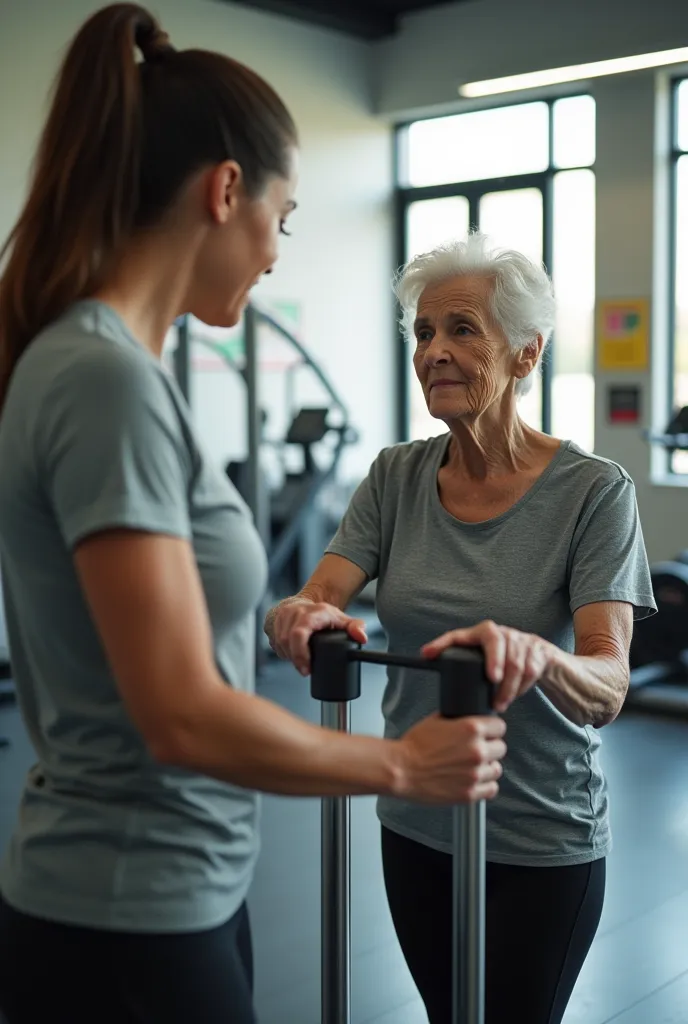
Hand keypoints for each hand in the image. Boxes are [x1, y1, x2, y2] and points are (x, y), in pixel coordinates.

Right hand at [270, 599, 367, 675]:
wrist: (305, 603)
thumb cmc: (322, 614)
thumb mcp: (341, 619)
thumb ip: (355, 627)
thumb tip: (362, 637)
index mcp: (311, 613)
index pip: (299, 633)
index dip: (301, 654)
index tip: (307, 669)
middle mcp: (293, 612)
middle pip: (287, 641)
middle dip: (295, 659)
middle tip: (305, 670)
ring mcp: (281, 617)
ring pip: (279, 643)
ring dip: (289, 656)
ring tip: (300, 660)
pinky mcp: (271, 623)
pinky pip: (273, 642)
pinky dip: (282, 651)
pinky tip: (291, 652)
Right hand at [397, 714, 506, 803]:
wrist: (400, 769)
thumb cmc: (413, 746)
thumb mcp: (436, 720)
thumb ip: (458, 720)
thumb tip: (468, 718)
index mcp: (471, 729)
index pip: (499, 726)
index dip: (492, 729)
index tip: (487, 733)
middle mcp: (477, 751)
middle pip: (500, 748)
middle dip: (489, 748)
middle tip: (474, 750)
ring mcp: (475, 773)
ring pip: (496, 769)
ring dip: (487, 767)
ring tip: (471, 766)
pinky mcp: (469, 793)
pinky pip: (491, 789)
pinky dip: (484, 785)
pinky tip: (473, 780)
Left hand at [422, 620, 555, 713]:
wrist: (540, 657)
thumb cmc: (503, 662)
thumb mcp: (484, 660)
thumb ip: (466, 666)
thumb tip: (436, 673)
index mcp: (479, 634)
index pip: (457, 635)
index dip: (441, 643)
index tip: (427, 654)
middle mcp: (499, 632)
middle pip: (495, 641)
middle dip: (494, 660)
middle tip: (492, 679)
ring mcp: (519, 640)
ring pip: (515, 662)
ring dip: (507, 686)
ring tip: (499, 704)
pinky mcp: (536, 650)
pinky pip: (530, 670)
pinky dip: (521, 687)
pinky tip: (514, 696)